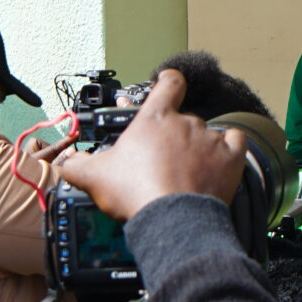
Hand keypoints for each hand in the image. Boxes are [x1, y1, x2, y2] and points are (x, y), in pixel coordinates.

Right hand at [49, 69, 241, 221]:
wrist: (172, 220)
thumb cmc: (136, 193)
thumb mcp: (94, 177)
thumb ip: (76, 165)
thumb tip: (66, 161)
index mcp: (155, 118)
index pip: (168, 84)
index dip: (168, 80)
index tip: (166, 82)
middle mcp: (186, 122)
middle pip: (183, 119)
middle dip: (173, 137)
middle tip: (160, 159)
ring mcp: (210, 139)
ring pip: (205, 135)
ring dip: (197, 149)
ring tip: (184, 173)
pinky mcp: (230, 158)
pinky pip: (235, 142)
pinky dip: (228, 149)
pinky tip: (218, 161)